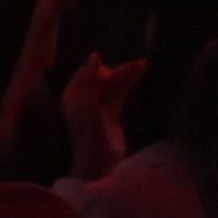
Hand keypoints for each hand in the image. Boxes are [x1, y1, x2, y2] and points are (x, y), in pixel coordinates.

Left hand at [63, 52, 141, 181]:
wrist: (100, 163)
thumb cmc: (89, 134)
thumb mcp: (87, 105)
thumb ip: (91, 80)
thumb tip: (95, 55)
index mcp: (73, 96)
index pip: (87, 73)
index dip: (101, 69)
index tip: (115, 70)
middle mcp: (83, 99)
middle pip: (102, 78)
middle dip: (119, 70)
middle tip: (141, 63)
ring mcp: (98, 107)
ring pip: (113, 85)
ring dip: (126, 75)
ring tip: (144, 64)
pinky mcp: (111, 114)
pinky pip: (119, 93)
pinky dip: (128, 84)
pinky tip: (139, 75)